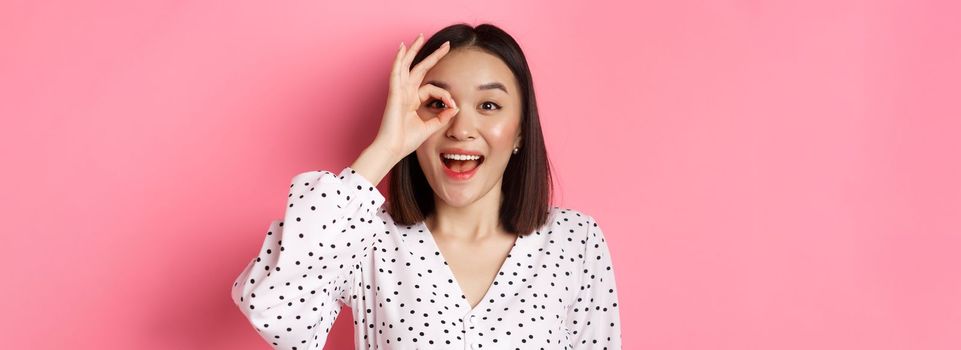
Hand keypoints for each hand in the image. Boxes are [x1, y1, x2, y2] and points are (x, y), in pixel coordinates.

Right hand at [373, 33, 458, 159]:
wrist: (392, 149)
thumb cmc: (406, 141)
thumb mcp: (430, 127)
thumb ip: (442, 117)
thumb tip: (455, 108)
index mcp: (412, 101)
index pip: (433, 89)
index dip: (445, 95)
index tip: (452, 106)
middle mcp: (406, 93)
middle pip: (420, 69)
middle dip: (432, 56)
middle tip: (445, 45)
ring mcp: (399, 92)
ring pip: (407, 65)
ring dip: (413, 51)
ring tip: (420, 37)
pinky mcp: (394, 94)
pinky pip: (396, 72)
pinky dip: (398, 59)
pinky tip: (402, 48)